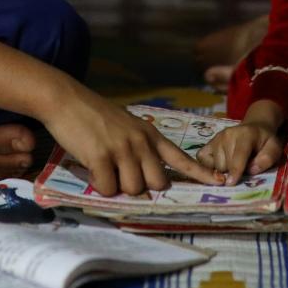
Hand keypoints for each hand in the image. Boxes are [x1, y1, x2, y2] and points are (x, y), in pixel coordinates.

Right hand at [40, 83, 222, 195]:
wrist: (67, 99)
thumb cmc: (94, 114)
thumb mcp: (127, 124)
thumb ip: (140, 145)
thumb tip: (145, 174)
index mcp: (150, 134)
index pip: (180, 157)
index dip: (200, 173)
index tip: (220, 182)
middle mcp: (141, 142)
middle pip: (157, 183)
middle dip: (141, 187)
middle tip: (121, 174)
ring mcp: (122, 149)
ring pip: (133, 188)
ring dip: (117, 186)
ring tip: (103, 167)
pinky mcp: (101, 156)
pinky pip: (108, 188)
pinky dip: (99, 185)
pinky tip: (92, 169)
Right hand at [197, 122, 282, 184]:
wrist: (254, 128)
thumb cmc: (264, 142)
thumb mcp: (274, 148)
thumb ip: (267, 159)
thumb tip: (251, 170)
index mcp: (245, 134)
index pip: (239, 155)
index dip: (235, 170)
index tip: (230, 183)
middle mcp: (227, 135)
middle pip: (225, 164)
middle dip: (233, 172)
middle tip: (242, 170)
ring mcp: (215, 139)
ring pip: (215, 165)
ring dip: (224, 170)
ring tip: (233, 164)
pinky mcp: (208, 143)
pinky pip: (203, 161)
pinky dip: (210, 167)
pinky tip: (220, 164)